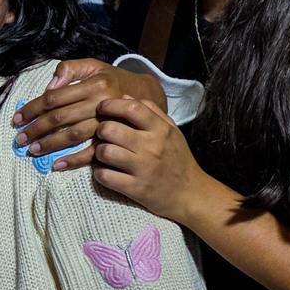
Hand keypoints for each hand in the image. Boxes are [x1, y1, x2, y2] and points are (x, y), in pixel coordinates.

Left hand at [10, 59, 167, 170]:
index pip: (55, 97)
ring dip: (51, 144)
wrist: (148, 96)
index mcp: (94, 84)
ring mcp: (109, 123)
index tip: (17, 118)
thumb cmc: (115, 80)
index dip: (33, 108)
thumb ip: (71, 69)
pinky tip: (58, 165)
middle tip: (20, 139)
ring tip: (33, 152)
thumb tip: (50, 86)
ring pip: (74, 134)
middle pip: (61, 117)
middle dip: (37, 128)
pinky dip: (74, 160)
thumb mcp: (96, 66)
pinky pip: (93, 152)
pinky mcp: (116, 140)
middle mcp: (101, 103)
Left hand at [89, 97, 207, 223]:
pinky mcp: (135, 189)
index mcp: (161, 130)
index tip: (102, 108)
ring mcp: (143, 169)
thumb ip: (150, 111)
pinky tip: (107, 171)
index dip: (111, 105)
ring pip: (105, 152)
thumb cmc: (177, 159)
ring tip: (106, 154)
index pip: (131, 108)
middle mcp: (152, 147)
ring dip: (99, 152)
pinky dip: (100, 173)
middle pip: (111, 129)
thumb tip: (124, 96)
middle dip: (101, 130)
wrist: (190, 193)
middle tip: (104, 135)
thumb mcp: (171, 131)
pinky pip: (105, 176)